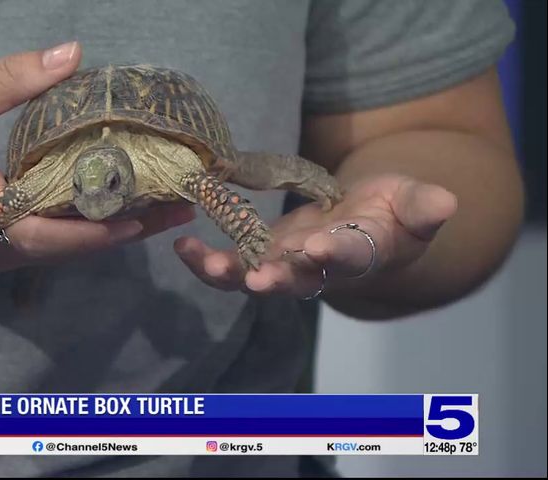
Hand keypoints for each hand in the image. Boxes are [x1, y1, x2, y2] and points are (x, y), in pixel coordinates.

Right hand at [0, 41, 194, 275]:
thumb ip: (16, 77)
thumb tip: (75, 54)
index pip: (49, 232)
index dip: (100, 228)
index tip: (148, 214)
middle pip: (62, 249)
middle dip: (120, 232)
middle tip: (174, 212)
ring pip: (54, 254)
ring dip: (103, 235)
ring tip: (155, 214)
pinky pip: (39, 249)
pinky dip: (76, 234)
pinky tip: (111, 215)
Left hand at [173, 174, 457, 297]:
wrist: (365, 220)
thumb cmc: (394, 210)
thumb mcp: (414, 202)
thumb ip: (424, 206)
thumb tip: (449, 202)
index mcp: (363, 254)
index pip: (351, 256)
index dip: (335, 253)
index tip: (319, 246)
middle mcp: (321, 269)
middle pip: (298, 279)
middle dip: (277, 278)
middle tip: (257, 277)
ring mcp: (288, 265)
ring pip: (255, 278)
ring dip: (228, 273)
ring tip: (202, 258)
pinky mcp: (261, 255)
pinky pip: (231, 265)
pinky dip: (207, 260)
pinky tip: (183, 246)